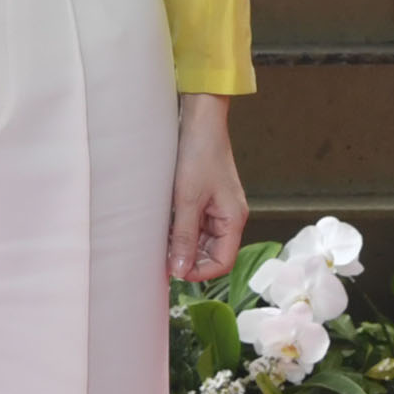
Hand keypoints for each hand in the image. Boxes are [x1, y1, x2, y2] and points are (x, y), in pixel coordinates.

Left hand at [167, 93, 246, 283]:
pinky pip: (195, 225)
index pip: (222, 262)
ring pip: (201, 241)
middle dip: (188, 259)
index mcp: (233, 219)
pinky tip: (164, 226)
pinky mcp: (206, 200)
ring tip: (161, 241)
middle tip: (161, 258)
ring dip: (182, 245)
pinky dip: (180, 230)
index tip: (174, 271)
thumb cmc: (199, 154)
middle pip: (211, 254)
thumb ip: (184, 237)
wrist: (200, 121)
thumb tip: (179, 270)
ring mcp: (217, 209)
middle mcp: (229, 218)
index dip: (199, 272)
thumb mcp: (188, 199)